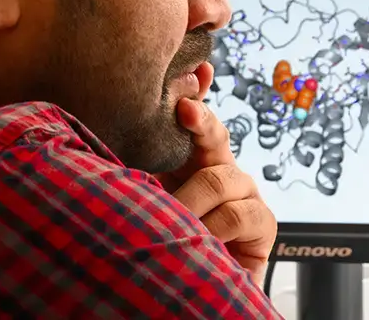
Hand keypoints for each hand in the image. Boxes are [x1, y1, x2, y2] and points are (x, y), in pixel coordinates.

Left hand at [158, 68, 276, 279]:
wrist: (189, 296)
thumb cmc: (163, 246)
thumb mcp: (146, 205)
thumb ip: (138, 173)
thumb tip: (105, 137)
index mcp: (189, 164)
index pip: (194, 121)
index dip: (195, 94)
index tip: (194, 72)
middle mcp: (220, 172)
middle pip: (215, 135)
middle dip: (200, 120)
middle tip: (184, 110)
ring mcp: (244, 195)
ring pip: (222, 177)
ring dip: (192, 198)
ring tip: (171, 216)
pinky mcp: (263, 223)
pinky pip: (241, 213)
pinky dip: (217, 225)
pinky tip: (203, 237)